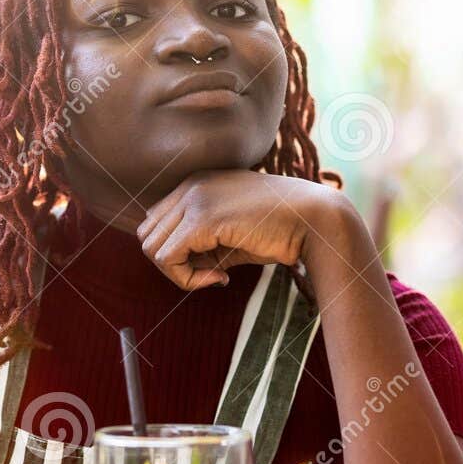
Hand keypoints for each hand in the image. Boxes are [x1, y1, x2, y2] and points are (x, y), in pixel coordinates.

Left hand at [136, 170, 349, 289]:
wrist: (314, 220)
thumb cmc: (279, 230)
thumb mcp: (232, 235)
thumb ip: (202, 244)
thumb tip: (176, 266)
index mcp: (196, 184)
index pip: (157, 223)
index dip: (176, 252)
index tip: (211, 265)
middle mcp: (190, 186)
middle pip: (148, 235)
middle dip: (172, 264)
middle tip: (210, 274)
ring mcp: (194, 199)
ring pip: (151, 248)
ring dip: (179, 273)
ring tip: (216, 275)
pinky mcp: (202, 219)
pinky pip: (167, 259)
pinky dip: (187, 279)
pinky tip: (221, 278)